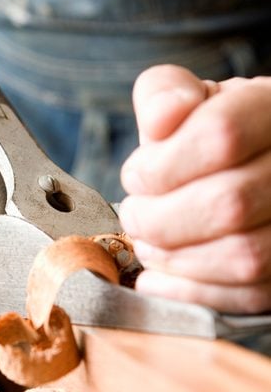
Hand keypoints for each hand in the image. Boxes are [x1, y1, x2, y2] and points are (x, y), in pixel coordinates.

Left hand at [119, 65, 270, 312]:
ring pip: (243, 256)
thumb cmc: (205, 135)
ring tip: (149, 244)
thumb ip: (165, 94)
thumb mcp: (188, 101)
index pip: (221, 136)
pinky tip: (158, 278)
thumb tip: (160, 118)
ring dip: (174, 257)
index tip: (135, 177)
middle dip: (159, 218)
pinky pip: (248, 296)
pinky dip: (188, 293)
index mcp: (270, 111)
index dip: (160, 167)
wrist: (247, 166)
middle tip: (134, 216)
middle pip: (228, 203)